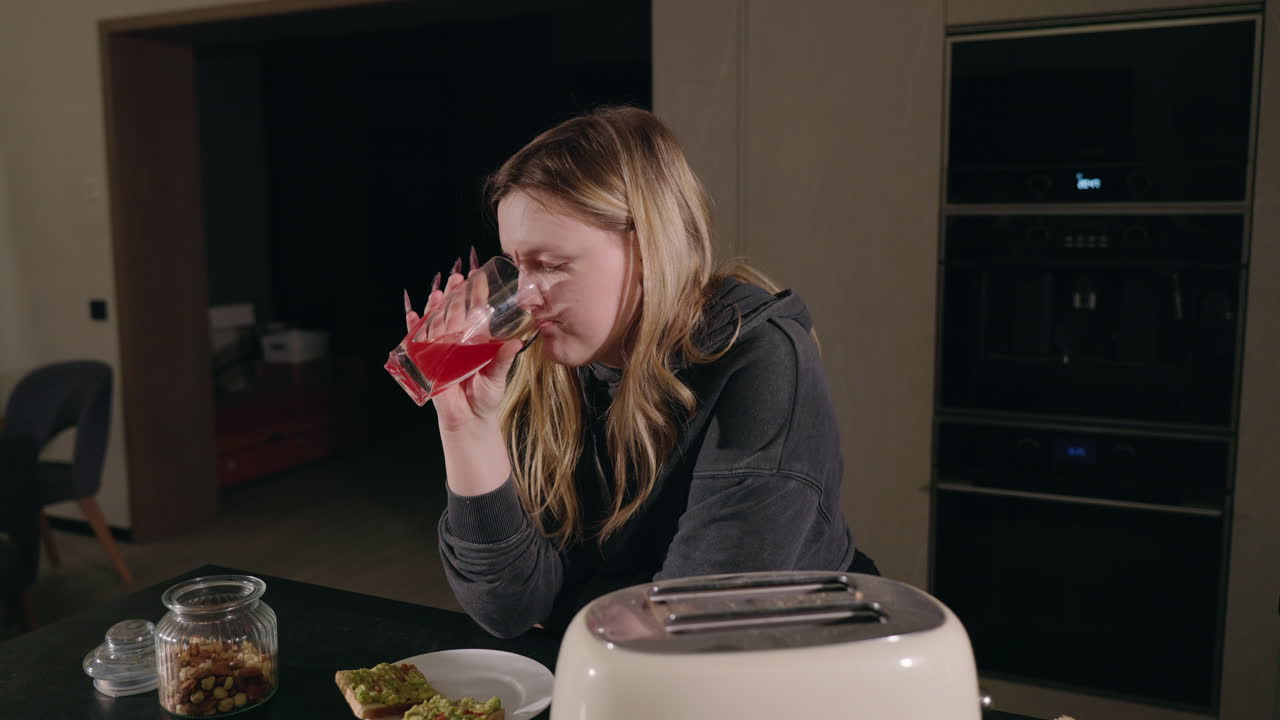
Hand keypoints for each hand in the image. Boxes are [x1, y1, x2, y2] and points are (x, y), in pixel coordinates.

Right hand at [405, 259, 523, 433]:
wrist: (470, 419)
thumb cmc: (486, 397)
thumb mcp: (497, 376)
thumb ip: (503, 359)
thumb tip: (516, 343)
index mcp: (477, 342)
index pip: (476, 314)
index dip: (476, 296)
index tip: (478, 278)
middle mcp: (459, 342)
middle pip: (454, 314)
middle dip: (454, 295)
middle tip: (456, 277)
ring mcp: (442, 351)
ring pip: (436, 324)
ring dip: (435, 308)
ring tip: (436, 293)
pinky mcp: (428, 363)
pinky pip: (418, 343)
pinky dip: (414, 330)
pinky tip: (413, 315)